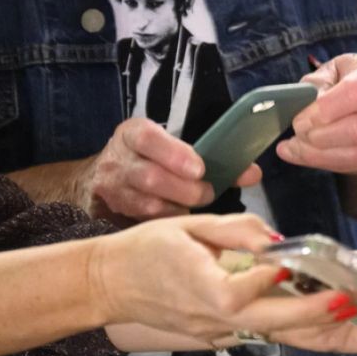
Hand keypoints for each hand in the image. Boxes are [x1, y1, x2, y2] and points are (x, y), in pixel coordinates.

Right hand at [85, 118, 261, 223]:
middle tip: (208, 193)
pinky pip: (144, 221)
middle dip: (186, 190)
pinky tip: (180, 221)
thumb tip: (253, 173)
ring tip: (196, 208)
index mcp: (133, 133)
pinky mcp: (114, 212)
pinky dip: (167, 222)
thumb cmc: (148, 158)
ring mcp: (113, 188)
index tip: (200, 169)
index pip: (148, 139)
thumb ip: (211, 157)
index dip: (175, 154)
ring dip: (179, 209)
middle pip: (151, 178)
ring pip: (148, 204)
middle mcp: (118, 159)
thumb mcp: (169, 146)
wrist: (102, 176)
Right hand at [89, 214, 350, 342]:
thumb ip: (234, 229)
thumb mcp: (187, 225)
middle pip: (264, 323)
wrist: (109, 283)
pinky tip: (311, 310)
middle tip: (347, 300)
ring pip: (265, 332)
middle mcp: (207, 316)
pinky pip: (254, 331)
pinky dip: (284, 323)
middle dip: (309, 313)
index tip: (294, 262)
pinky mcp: (213, 335)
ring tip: (342, 307)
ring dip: (306, 322)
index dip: (267, 280)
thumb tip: (276, 238)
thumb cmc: (146, 247)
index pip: (237, 292)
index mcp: (197, 285)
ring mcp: (211, 331)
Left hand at [276, 53, 356, 173]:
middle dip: (321, 136)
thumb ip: (316, 85)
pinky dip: (325, 162)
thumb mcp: (334, 70)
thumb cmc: (353, 79)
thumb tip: (300, 108)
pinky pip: (355, 165)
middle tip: (297, 133)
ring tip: (294, 148)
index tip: (300, 119)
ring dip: (319, 154)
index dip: (325, 109)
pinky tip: (304, 155)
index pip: (356, 93)